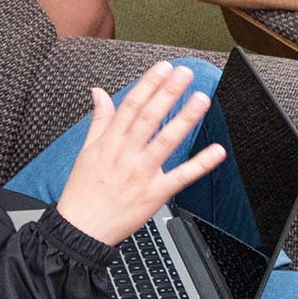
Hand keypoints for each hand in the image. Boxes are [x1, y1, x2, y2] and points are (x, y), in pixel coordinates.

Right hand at [54, 61, 225, 244]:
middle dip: (168, 93)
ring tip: (201, 99)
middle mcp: (126, 154)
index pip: (131, 106)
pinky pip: (180, 177)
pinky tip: (216, 151)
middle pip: (149, 118)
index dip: (149, 84)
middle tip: (185, 73)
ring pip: (166, 141)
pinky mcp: (154, 194)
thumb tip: (98, 92)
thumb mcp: (86, 151)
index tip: (164, 68)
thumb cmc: (82, 192)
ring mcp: (141, 174)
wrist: (81, 230)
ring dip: (185, 119)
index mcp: (109, 142)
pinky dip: (200, 164)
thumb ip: (99, 120)